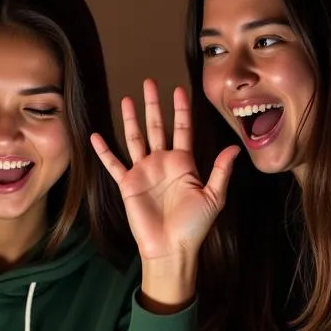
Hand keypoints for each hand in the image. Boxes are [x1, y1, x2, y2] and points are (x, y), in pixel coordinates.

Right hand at [91, 80, 237, 262]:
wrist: (171, 248)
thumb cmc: (194, 226)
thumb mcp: (213, 197)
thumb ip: (221, 171)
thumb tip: (234, 148)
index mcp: (184, 163)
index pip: (182, 129)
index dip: (181, 109)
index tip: (180, 90)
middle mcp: (162, 163)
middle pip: (157, 126)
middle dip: (154, 104)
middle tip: (150, 82)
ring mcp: (144, 172)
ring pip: (135, 138)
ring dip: (131, 119)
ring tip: (126, 99)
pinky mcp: (128, 184)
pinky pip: (113, 163)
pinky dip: (104, 150)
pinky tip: (96, 136)